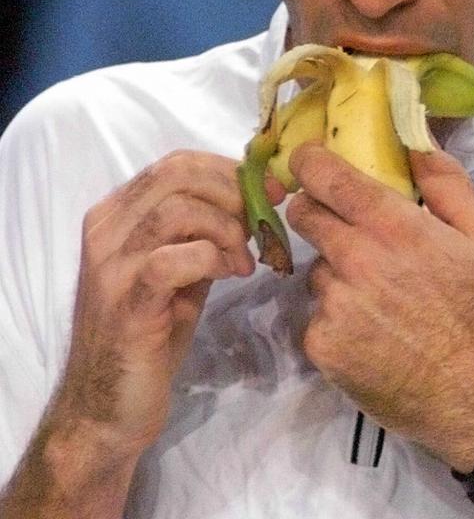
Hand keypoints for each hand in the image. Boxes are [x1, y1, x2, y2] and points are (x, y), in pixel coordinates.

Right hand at [56, 150, 264, 460]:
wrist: (107, 409)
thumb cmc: (149, 337)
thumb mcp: (180, 272)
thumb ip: (204, 233)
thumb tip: (254, 199)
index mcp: (115, 214)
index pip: (176, 163)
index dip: (229, 170)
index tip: (269, 190)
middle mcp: (105, 229)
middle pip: (177, 175)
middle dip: (233, 191)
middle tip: (265, 220)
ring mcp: (110, 264)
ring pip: (179, 210)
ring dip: (227, 228)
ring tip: (246, 260)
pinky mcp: (126, 300)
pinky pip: (176, 258)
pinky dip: (213, 258)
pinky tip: (231, 275)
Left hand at [286, 142, 473, 470]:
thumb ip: (446, 181)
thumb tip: (413, 139)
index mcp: (394, 227)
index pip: (327, 177)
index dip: (309, 162)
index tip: (307, 159)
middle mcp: (355, 260)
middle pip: (305, 216)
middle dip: (316, 211)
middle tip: (347, 229)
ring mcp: (335, 306)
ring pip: (316, 270)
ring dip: (336, 273)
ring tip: (378, 298)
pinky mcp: (323, 347)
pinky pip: (317, 317)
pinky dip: (337, 319)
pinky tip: (374, 334)